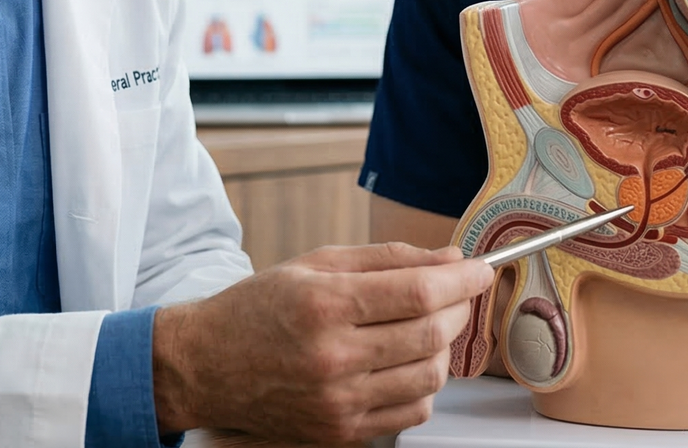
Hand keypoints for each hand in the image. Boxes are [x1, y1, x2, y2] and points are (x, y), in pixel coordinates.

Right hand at [153, 242, 493, 443]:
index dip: (462, 279)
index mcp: (324, 304)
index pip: (419, 293)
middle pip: (430, 333)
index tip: (480, 269)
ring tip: (427, 326)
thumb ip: (387, 259)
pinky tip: (407, 361)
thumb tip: (450, 258)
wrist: (207, 366)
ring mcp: (338, 401)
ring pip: (430, 376)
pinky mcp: (341, 432)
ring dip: (444, 346)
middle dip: (459, 307)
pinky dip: (424, 384)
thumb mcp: (315, 264)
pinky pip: (413, 411)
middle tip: (456, 292)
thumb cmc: (259, 309)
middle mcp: (332, 357)